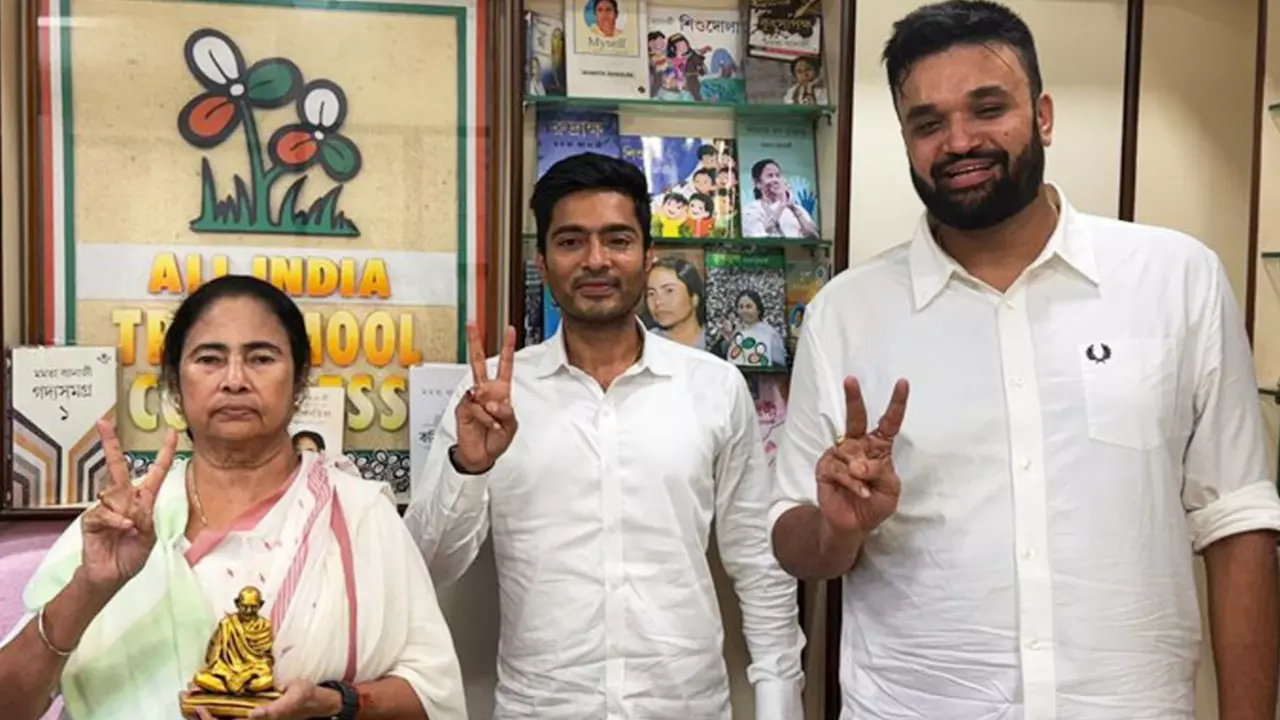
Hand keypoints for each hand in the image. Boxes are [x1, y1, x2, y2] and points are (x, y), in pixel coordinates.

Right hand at [79, 421, 177, 593]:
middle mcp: (124, 499)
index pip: (155, 472)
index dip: (164, 453)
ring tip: (129, 531)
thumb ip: (145, 519)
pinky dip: (116, 522)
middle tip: (103, 423)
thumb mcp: (149, 537)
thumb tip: (131, 510)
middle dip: (110, 445)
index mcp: (143, 500)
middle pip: (118, 468)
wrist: (112, 576)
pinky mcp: (92, 519)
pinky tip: (123, 529)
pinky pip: (104, 513)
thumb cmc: (132, 555)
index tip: (171, 432)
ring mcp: (106, 507)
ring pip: (114, 494)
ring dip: (126, 514)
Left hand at [181, 680, 341, 719]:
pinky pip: (228, 707)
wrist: (314, 699)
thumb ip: (276, 709)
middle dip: (200, 712)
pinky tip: (206, 691)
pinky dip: (215, 701)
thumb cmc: (304, 697)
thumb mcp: (294, 698)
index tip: (199, 708)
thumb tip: (253, 714)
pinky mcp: (251, 707)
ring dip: (204, 706)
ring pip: (221, 715)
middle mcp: (250, 718)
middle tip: (184, 696)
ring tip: (189, 692)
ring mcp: (250, 714)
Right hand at [453, 323, 517, 473]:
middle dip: (475, 343)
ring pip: (479, 389)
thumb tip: (494, 402)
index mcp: (501, 392)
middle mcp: (485, 391)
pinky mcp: (463, 408)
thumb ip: (507, 412)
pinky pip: (476, 407)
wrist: (481, 456)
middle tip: (472, 325)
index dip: (508, 348)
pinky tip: (488, 426)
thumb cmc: (496, 439)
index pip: (505, 365)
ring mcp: (473, 399)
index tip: (510, 330)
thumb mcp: (511, 426)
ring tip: (495, 424)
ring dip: (491, 409)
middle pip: (479, 363)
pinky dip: (485, 418)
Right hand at [816, 377, 908, 534]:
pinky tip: (860, 492)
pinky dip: (853, 483)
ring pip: (850, 452)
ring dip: (861, 473)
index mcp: (878, 447)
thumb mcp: (891, 489)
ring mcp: (840, 455)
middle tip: (851, 380)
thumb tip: (859, 464)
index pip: (889, 422)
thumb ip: (881, 472)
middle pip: (856, 418)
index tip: (903, 383)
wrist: (853, 525)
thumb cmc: (875, 504)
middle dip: (853, 398)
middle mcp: (858, 445)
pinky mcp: (825, 468)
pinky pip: (839, 469)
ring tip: (866, 488)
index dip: (896, 403)